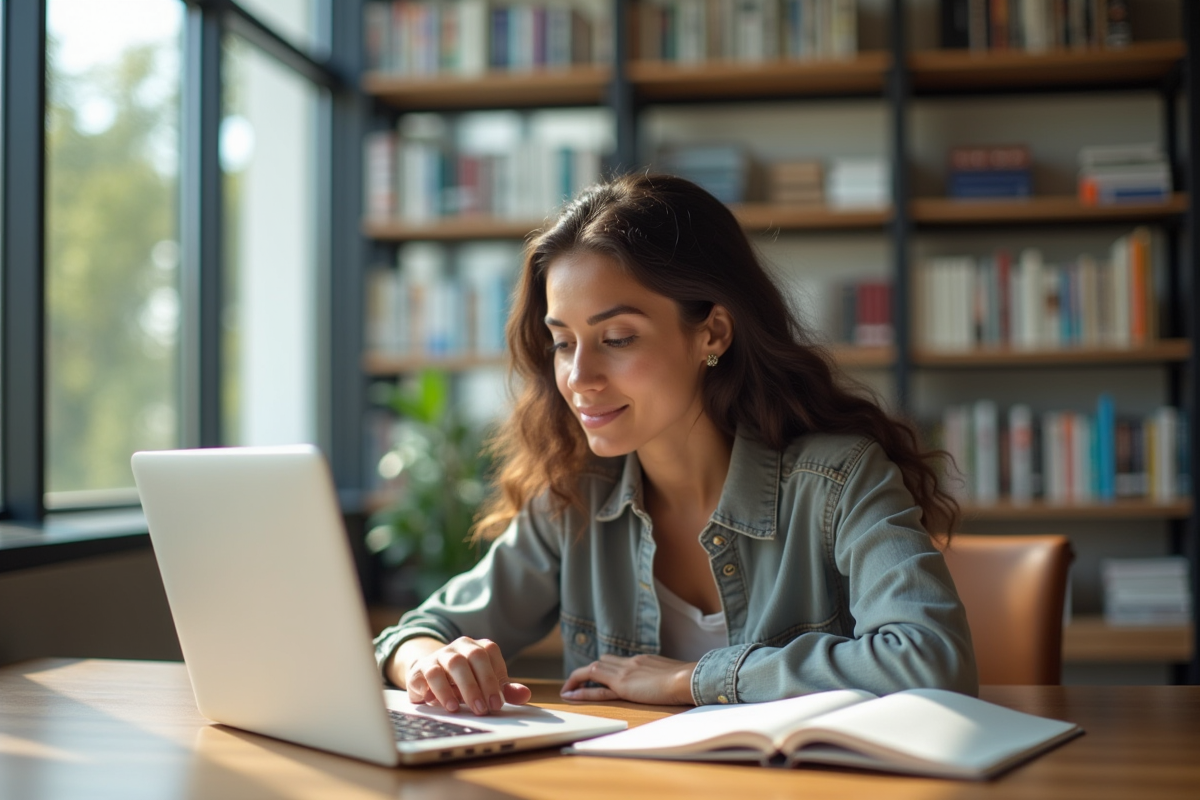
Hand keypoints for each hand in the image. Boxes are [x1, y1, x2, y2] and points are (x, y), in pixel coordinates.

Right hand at [395, 636, 531, 715]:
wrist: (429, 676)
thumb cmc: (465, 682)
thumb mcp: (485, 685)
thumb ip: (505, 690)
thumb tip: (525, 695)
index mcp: (478, 648)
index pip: (489, 654)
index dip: (494, 678)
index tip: (497, 703)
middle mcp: (459, 648)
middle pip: (471, 658)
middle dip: (478, 685)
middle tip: (482, 709)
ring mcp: (439, 656)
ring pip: (449, 664)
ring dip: (453, 688)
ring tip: (456, 708)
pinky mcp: (420, 669)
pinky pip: (425, 675)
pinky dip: (431, 690)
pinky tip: (435, 704)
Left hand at [560, 654, 696, 705]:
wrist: (689, 678)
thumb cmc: (687, 679)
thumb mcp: (673, 674)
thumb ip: (665, 676)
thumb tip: (671, 682)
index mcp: (643, 659)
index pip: (618, 660)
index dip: (606, 667)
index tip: (599, 676)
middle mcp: (631, 662)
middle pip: (602, 661)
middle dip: (588, 671)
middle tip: (577, 682)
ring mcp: (625, 672)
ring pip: (593, 669)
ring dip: (578, 678)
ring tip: (568, 689)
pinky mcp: (622, 685)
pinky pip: (595, 686)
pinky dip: (580, 689)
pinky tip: (569, 695)